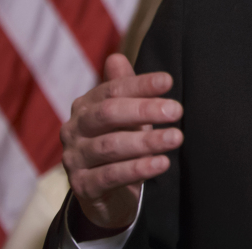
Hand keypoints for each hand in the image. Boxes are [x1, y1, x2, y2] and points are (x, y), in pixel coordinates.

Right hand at [60, 54, 183, 230]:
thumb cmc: (120, 142)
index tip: (169, 81)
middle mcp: (74, 130)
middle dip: (144, 110)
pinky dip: (138, 169)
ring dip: (147, 141)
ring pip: (110, 146)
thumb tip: (116, 57)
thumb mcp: (126, 115)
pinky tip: (162, 163)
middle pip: (108, 113)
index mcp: (85, 106)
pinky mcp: (82, 187)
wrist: (106, 194)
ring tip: (176, 138)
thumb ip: (124, 88)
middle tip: (177, 110)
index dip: (140, 84)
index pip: (113, 90)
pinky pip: (110, 176)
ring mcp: (74, 159)